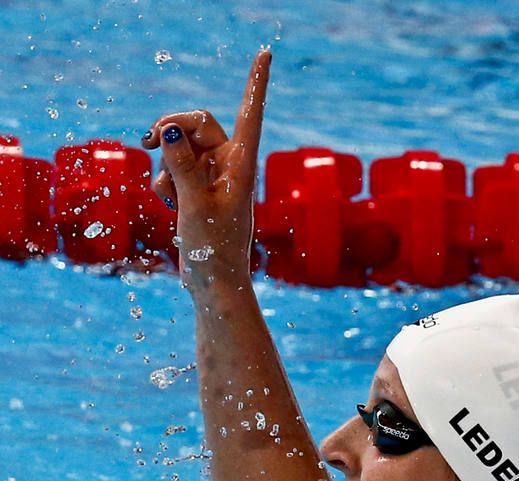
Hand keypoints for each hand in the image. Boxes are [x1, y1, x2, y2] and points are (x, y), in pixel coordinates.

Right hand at [142, 49, 270, 286]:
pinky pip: (172, 170)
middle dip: (173, 128)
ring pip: (181, 148)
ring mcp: (212, 178)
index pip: (249, 114)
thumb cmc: (214, 250)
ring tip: (172, 196)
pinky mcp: (196, 191)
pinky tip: (171, 206)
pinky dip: (165, 183)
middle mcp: (229, 167)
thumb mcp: (195, 205)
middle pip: (198, 123)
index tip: (265, 53)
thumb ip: (181, 165)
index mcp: (240, 165)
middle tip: (148, 137)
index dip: (255, 84)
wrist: (214, 285)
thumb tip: (169, 131)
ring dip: (167, 164)